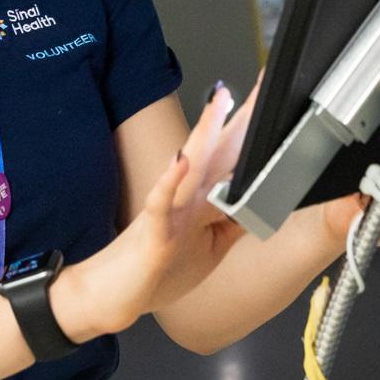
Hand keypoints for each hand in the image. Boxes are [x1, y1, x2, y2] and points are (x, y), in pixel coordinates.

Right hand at [52, 87, 249, 341]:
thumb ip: (234, 220)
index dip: (250, 128)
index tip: (269, 99)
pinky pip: (161, 204)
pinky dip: (170, 182)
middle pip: (217, 149)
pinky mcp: (154, 233)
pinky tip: (179, 162)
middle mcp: (187, 196)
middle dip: (238, 116)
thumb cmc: (157, 271)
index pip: (231, 157)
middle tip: (259, 82)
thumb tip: (265, 197)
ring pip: (191, 166)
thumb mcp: (211, 248)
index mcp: (202, 199)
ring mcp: (170, 211)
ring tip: (220, 100)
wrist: (111, 296)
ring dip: (205, 132)